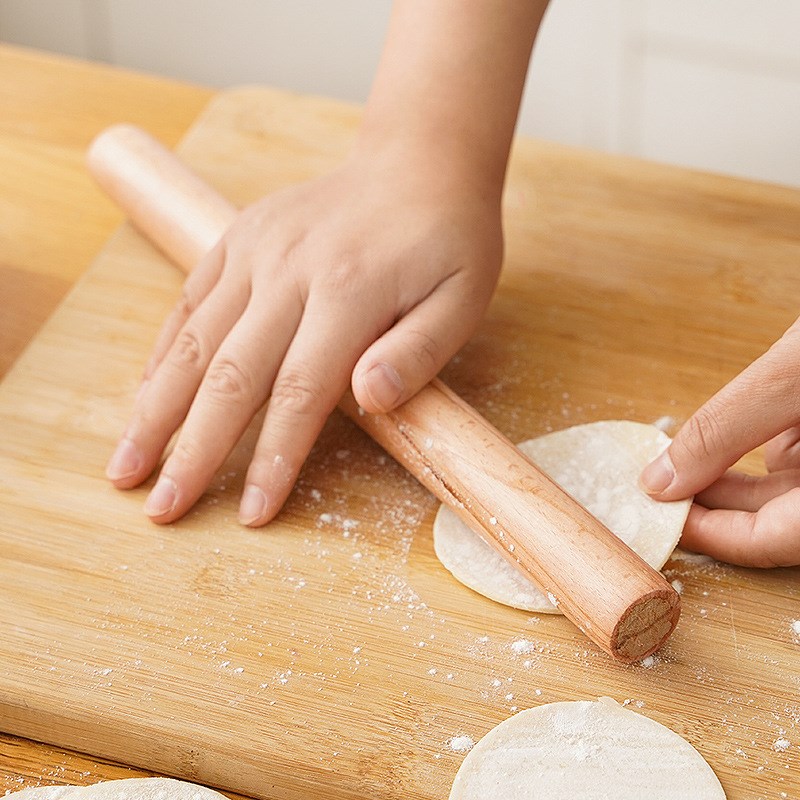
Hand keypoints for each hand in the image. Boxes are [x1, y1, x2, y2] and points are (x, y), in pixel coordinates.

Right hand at [105, 150, 502, 525]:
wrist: (417, 164)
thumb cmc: (447, 242)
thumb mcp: (461, 299)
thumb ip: (418, 352)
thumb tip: (370, 401)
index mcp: (349, 293)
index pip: (300, 392)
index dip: (272, 458)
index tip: (249, 514)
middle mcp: (289, 271)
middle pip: (230, 375)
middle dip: (192, 450)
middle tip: (160, 510)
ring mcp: (254, 251)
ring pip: (193, 342)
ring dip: (154, 410)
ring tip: (125, 466)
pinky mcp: (236, 239)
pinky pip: (189, 303)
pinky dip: (162, 355)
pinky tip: (144, 399)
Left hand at [640, 319, 799, 566]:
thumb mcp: (793, 375)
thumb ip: (725, 430)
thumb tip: (660, 481)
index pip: (772, 543)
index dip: (710, 535)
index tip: (659, 516)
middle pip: (775, 522)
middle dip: (711, 505)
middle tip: (655, 488)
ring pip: (783, 493)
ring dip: (726, 479)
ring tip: (673, 461)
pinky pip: (794, 461)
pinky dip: (753, 450)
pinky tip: (717, 436)